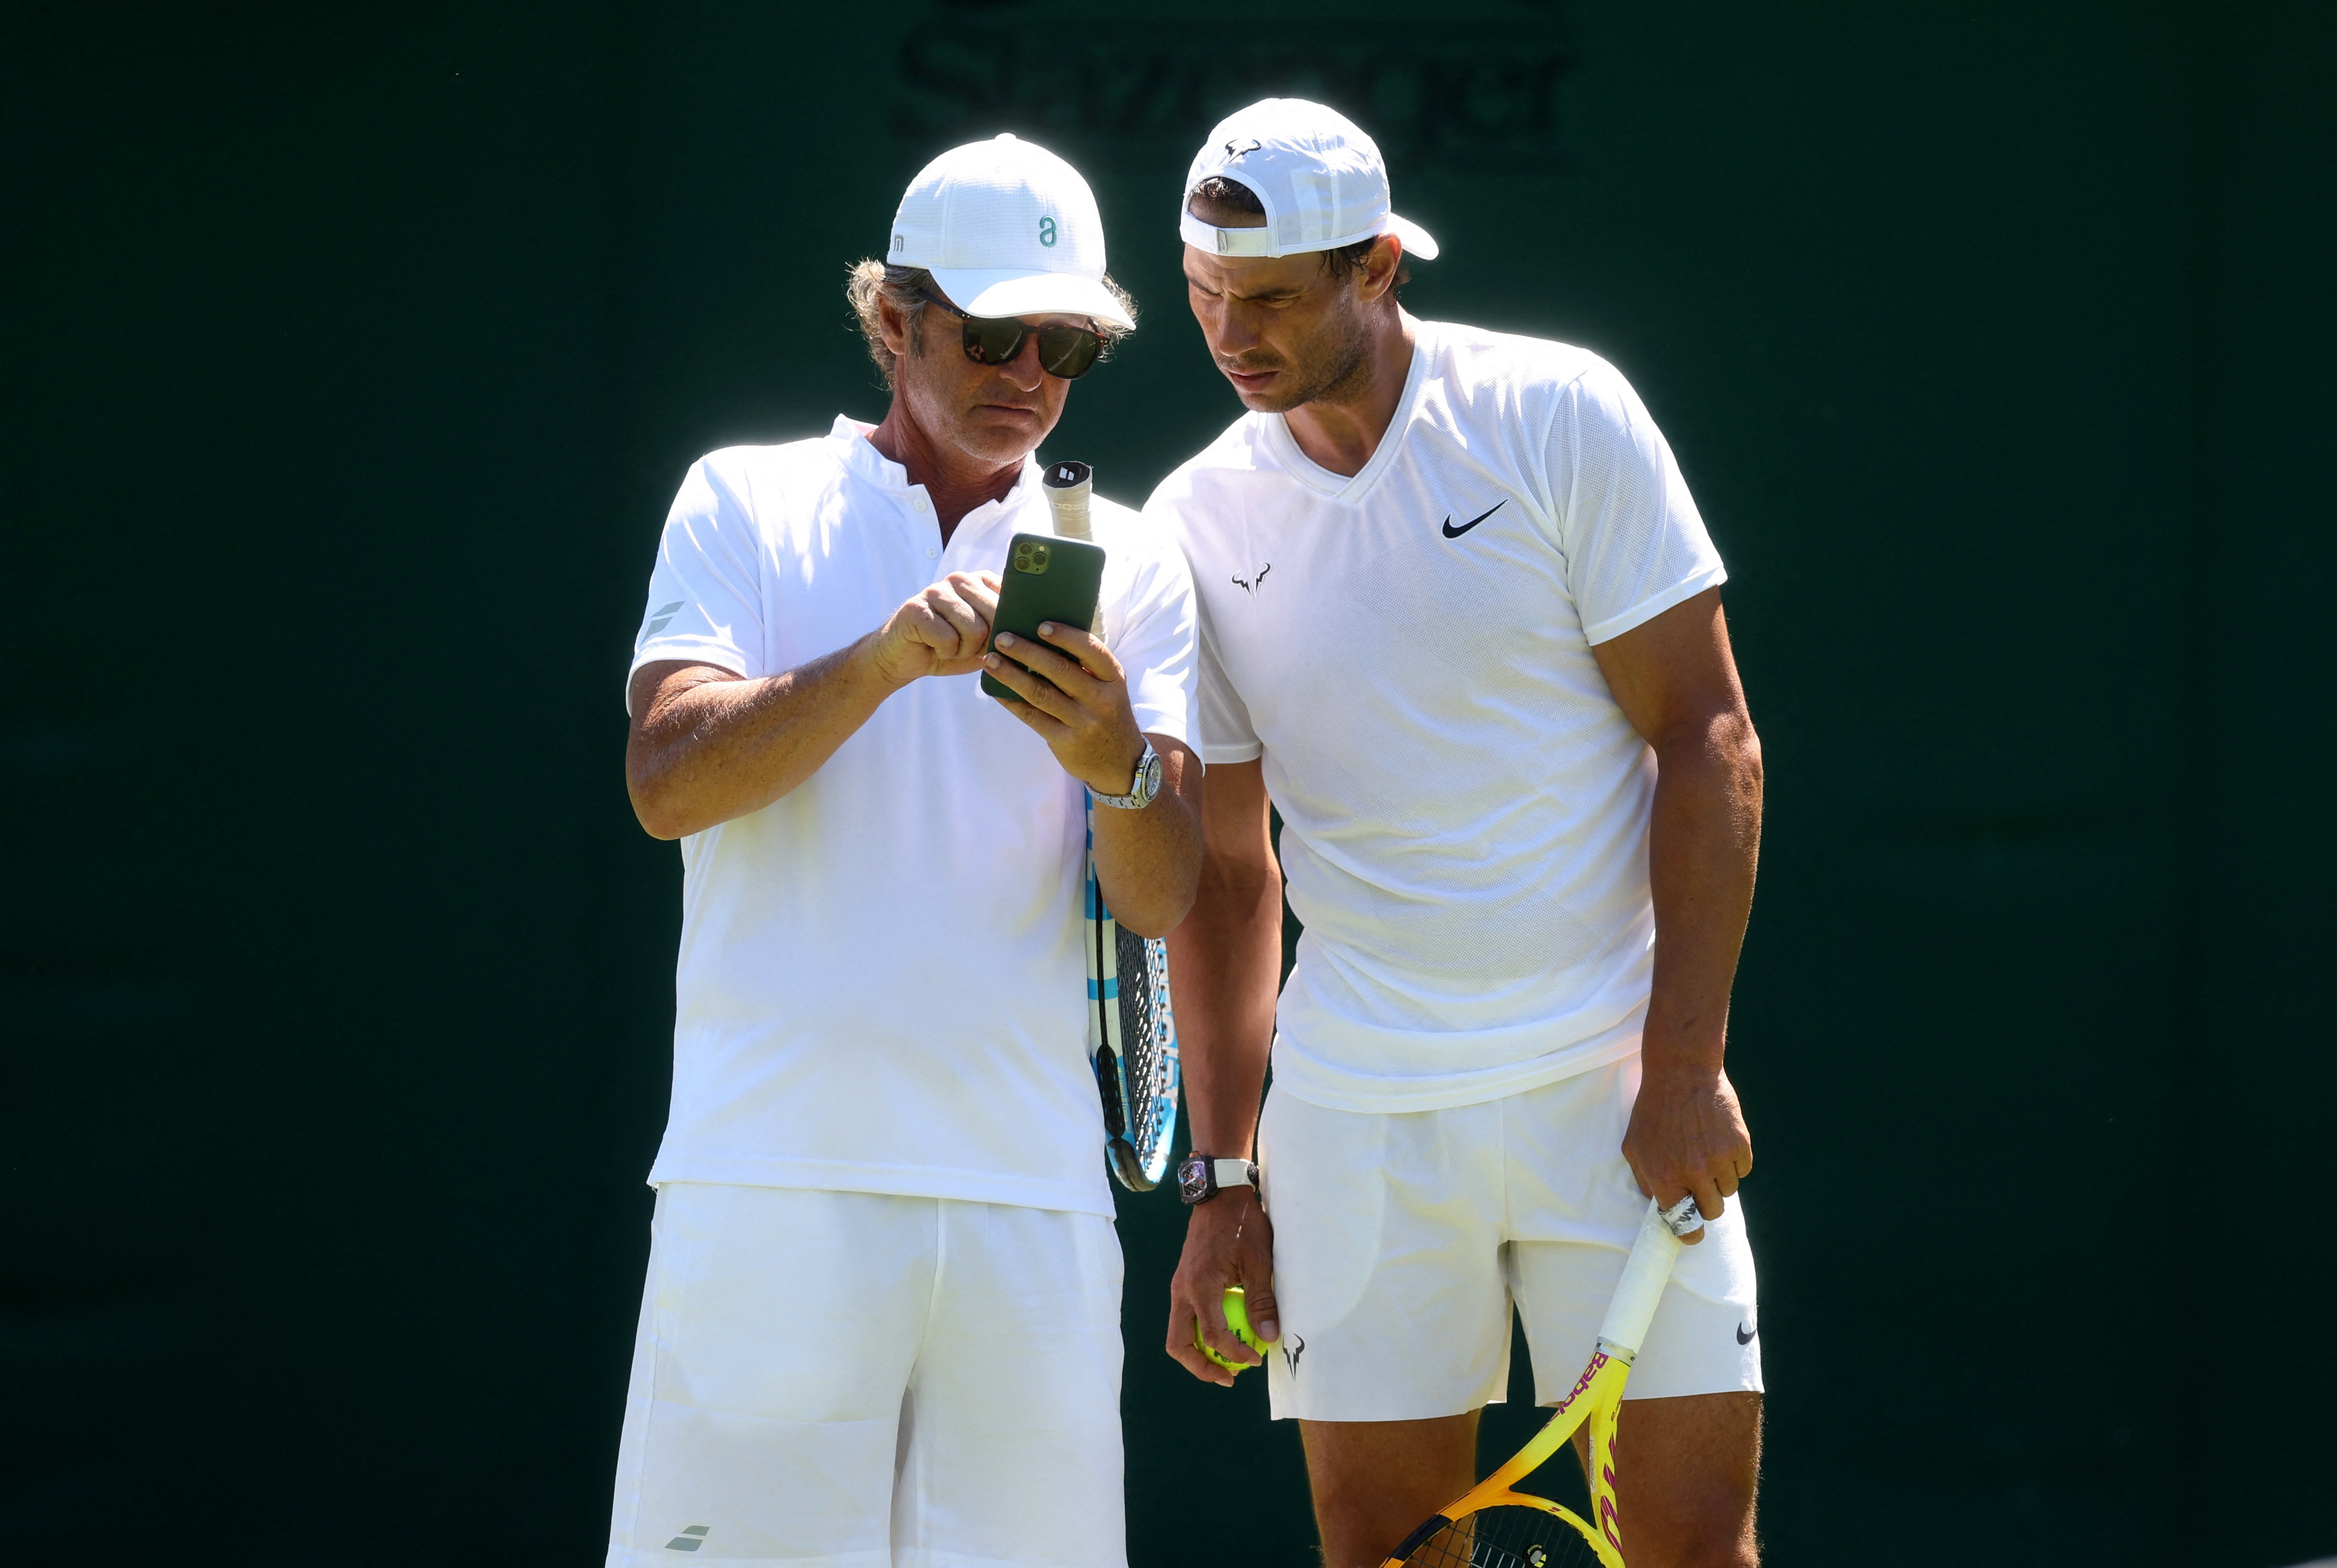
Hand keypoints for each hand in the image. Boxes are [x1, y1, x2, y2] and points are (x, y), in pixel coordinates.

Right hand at [863, 571, 1000, 685]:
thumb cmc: (949, 647)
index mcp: (981, 581)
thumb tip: (1027, 630)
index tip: (997, 637)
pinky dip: (943, 653)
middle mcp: (960, 579)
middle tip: (965, 646)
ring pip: (974, 630)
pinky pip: (948, 639)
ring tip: (948, 646)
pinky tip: (932, 647)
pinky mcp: (916, 608)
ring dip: (963, 650)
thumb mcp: (985, 639)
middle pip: (995, 616)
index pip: (1012, 598)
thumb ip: (1005, 629)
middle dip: (984, 643)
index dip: (1008, 626)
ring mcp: (936, 590)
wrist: (902, 658)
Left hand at [981, 619, 1147, 794]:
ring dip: (1011, 675)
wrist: (1120, 763)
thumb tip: (1040, 639)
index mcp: (1113, 678)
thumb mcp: (1109, 688)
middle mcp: (1101, 699)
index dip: (1066, 636)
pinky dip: (1011, 701)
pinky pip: (1032, 716)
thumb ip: (1086, 667)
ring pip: (1040, 693)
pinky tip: (996, 690)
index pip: (1091, 651)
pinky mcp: (1065, 742)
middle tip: (1002, 639)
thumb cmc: (1107, 713)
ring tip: (990, 661)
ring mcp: (1083, 722)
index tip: (1041, 626)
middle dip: (1027, 652)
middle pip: (1059, 670)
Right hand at [1165, 1189, 1277, 1385]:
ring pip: (1178, 1334)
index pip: (1213, 1335)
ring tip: (1226, 1364)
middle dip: (1202, 1367)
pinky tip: (1223, 1337)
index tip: (1256, 1359)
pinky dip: (1199, 1336)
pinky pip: (1184, 1319)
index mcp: (1200, 1286)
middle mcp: (1182, 1290)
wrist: (1220, 1195)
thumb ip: (1262, 1300)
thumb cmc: (1242, 1224)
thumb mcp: (1259, 1261)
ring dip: (1198, 1354)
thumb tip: (1269, 1337)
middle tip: (1230, 1377)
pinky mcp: (1183, 1283)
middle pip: (1179, 1344)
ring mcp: (1179, 1287)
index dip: (1235, 1354)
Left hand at [1620, 1064, 1751, 1244]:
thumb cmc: (1653, 1109)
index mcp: (1665, 1178)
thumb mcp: (1634, 1146)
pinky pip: (1743, 1169)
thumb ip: (1644, 1180)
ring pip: (1729, 1190)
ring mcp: (1719, 1160)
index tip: (1692, 1232)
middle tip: (1698, 1184)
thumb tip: (1658, 1204)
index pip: (1684, 1225)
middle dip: (1705, 1202)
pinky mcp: (1740, 1144)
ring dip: (1719, 1179)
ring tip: (1706, 1153)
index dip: (1690, 1232)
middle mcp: (1694, 1173)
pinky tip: (1719, 1141)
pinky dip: (1734, 1161)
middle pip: (1712, 1211)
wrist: (1680, 1072)